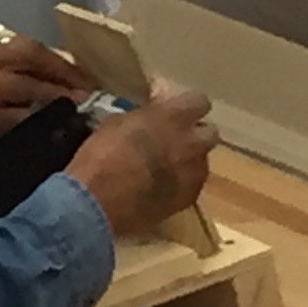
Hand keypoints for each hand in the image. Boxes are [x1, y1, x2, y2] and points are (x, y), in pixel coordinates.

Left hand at [0, 41, 86, 155]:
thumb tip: (36, 117)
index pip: (29, 84)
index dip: (59, 94)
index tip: (83, 104)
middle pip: (31, 54)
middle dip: (62, 69)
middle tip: (86, 87)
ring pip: (19, 46)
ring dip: (47, 59)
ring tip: (67, 78)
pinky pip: (4, 47)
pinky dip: (27, 55)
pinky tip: (35, 70)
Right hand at [68, 86, 217, 235]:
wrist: (98, 205)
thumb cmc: (99, 159)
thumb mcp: (114, 123)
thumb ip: (140, 116)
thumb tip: (148, 115)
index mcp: (174, 117)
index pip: (198, 101)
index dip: (183, 106)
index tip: (166, 109)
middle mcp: (193, 142)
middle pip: (209, 132)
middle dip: (193, 134)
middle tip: (170, 139)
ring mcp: (195, 172)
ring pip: (201, 160)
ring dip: (187, 160)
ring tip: (163, 168)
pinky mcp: (190, 198)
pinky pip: (192, 184)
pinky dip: (180, 183)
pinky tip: (159, 189)